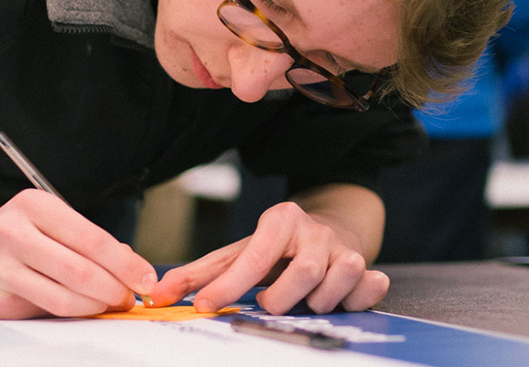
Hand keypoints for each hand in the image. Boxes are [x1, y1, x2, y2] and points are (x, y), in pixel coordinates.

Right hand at [0, 189, 157, 318]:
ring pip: (67, 291)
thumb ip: (84, 243)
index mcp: (35, 204)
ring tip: (111, 304)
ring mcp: (1, 261)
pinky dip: (76, 311)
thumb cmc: (8, 245)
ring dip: (98, 303)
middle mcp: (15, 228)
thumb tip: (133, 264)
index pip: (92, 236)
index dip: (126, 262)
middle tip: (131, 297)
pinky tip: (86, 309)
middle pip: (82, 265)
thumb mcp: (45, 228)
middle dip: (116, 286)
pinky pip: (48, 307)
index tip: (147, 278)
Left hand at [149, 201, 387, 313]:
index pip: (254, 257)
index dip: (230, 285)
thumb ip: (199, 274)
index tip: (207, 307)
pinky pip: (370, 287)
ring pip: (336, 283)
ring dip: (317, 303)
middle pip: (303, 274)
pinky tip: (344, 300)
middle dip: (282, 299)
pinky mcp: (368, 267)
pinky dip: (358, 299)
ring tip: (305, 301)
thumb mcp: (237, 253)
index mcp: (280, 220)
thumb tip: (158, 294)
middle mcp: (315, 231)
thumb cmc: (276, 248)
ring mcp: (344, 249)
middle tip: (272, 303)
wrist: (330, 229)